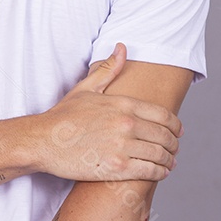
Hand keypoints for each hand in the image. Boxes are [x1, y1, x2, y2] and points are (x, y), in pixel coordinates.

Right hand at [36, 43, 182, 181]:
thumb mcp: (86, 88)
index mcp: (123, 104)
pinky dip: (160, 172)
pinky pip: (150, 171)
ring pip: (160, 154)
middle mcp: (126, 124)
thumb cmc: (62, 116)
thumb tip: (122, 47)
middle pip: (165, 136)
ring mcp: (122, 146)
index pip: (163, 115)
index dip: (175, 125)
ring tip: (170, 162)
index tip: (178, 131)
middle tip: (175, 148)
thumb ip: (108, 69)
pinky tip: (161, 172)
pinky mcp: (117, 167)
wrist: (42, 141)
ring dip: (170, 160)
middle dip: (174, 144)